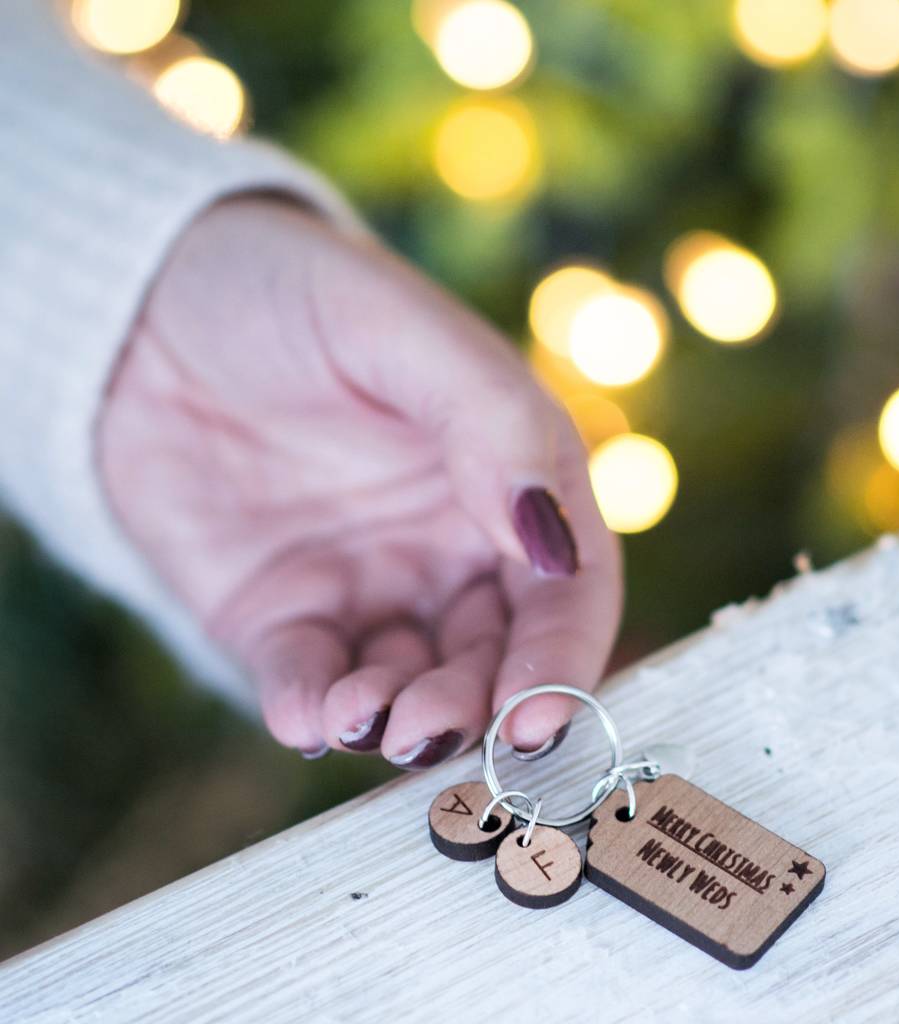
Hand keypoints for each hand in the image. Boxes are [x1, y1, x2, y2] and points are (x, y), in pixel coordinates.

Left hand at [99, 197, 620, 766]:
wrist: (141, 303)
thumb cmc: (290, 291)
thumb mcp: (404, 332)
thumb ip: (496, 426)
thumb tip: (554, 545)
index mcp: (505, 478)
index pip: (567, 589)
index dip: (563, 659)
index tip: (538, 715)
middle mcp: (447, 547)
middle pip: (492, 657)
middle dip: (473, 708)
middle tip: (429, 726)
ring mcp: (365, 585)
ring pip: (408, 685)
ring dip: (396, 720)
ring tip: (361, 718)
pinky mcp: (279, 614)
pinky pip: (306, 680)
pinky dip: (310, 708)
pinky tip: (302, 712)